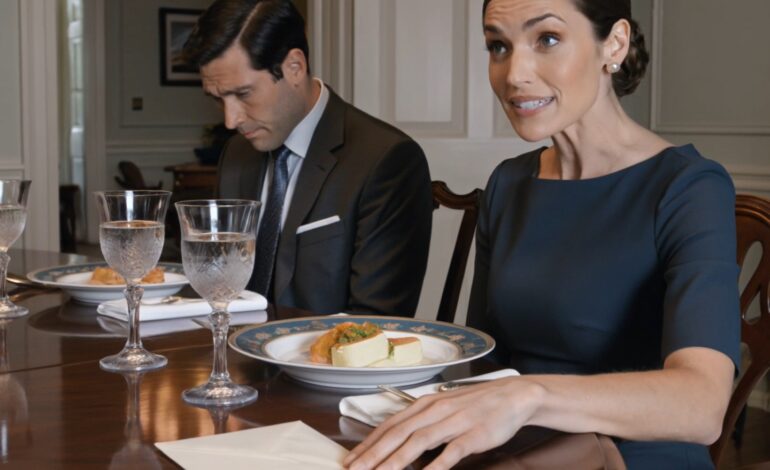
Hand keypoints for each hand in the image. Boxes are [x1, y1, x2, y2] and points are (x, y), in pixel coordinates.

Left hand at [344, 377, 543, 469]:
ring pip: (417, 443)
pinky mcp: (473, 435)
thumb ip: (421, 422)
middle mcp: (434, 411)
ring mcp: (453, 422)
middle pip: (397, 434)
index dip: (368, 443)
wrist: (513, 396)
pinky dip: (435, 466)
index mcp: (424, 404)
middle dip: (373, 454)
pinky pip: (450, 452)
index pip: (389, 425)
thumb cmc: (476, 405)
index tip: (350, 459)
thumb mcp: (443, 407)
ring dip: (395, 461)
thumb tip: (398, 440)